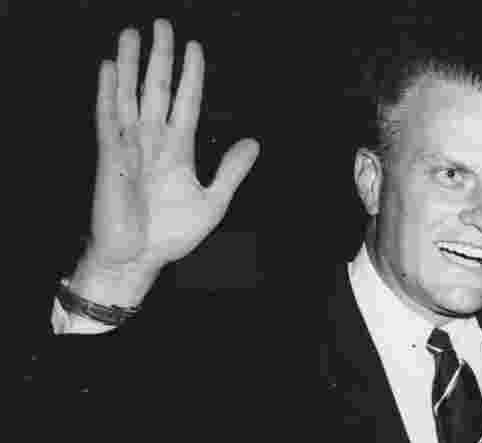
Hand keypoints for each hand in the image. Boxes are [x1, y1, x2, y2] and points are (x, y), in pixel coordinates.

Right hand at [73, 19, 259, 305]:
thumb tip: (254, 142)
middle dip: (160, 57)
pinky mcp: (111, 158)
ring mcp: (130, 148)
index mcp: (178, 151)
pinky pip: (108, 119)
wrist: (139, 259)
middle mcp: (153, 142)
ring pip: (131, 96)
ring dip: (130, 64)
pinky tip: (108, 67)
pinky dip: (108, 92)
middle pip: (157, 90)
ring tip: (133, 32)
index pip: (186, 102)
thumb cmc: (170, 235)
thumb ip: (232, 171)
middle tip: (163, 23)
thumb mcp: (213, 201)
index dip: (192, 75)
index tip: (196, 48)